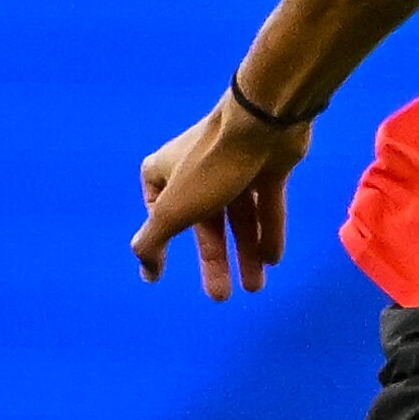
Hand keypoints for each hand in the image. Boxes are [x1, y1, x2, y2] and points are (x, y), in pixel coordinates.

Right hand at [132, 96, 312, 298]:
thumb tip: (145, 272)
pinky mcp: (267, 167)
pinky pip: (266, 206)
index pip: (158, 212)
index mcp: (165, 171)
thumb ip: (154, 242)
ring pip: (239, 217)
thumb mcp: (173, 211)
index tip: (165, 269)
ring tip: (255, 287)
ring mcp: (234, 167)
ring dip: (246, 252)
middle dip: (215, 260)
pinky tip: (273, 259)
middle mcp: (197, 168)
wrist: (264, 122)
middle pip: (205, 222)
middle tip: (220, 297)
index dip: (164, 239)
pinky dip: (269, 232)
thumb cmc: (211, 166)